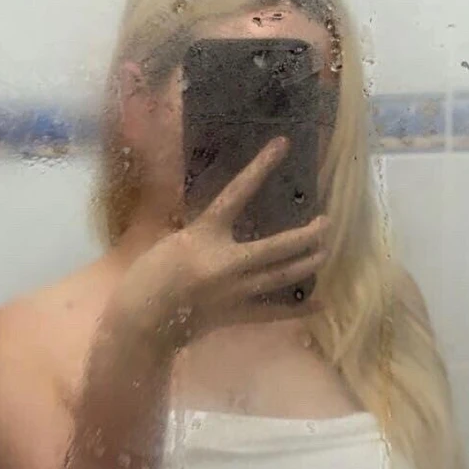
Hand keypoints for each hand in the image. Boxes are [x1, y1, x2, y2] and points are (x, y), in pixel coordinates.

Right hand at [111, 138, 329, 350]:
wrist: (140, 324)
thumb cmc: (146, 278)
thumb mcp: (170, 241)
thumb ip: (199, 230)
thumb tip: (218, 220)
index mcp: (205, 235)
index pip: (238, 192)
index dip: (261, 166)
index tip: (283, 144)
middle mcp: (227, 262)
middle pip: (279, 246)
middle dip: (307, 234)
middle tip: (328, 222)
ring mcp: (235, 292)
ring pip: (283, 276)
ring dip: (308, 263)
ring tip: (325, 251)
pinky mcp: (236, 316)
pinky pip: (274, 312)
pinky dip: (299, 308)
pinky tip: (320, 302)